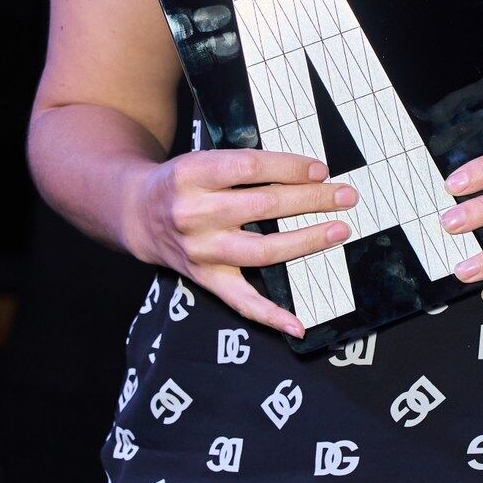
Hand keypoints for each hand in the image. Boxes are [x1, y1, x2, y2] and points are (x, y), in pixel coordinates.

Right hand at [121, 146, 357, 338]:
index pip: (250, 166)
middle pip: (264, 206)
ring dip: (307, 240)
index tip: (320, 169)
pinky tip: (299, 324)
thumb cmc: (183, 183)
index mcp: (193, 174)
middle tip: (345, 196)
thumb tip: (307, 171)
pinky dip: (271, 316)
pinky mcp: (205, 278)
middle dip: (311, 200)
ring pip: (263, 249)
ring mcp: (201, 250)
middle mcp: (194, 213)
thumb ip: (242, 164)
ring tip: (338, 230)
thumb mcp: (201, 159)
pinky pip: (241, 301)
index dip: (289, 167)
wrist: (137, 214)